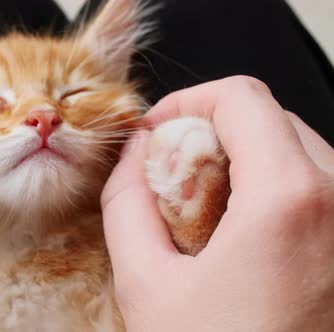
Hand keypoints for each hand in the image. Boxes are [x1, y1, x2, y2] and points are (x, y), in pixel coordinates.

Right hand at [102, 76, 333, 330]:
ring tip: (203, 212)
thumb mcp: (146, 282)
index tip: (159, 132)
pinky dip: (271, 189)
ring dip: (243, 162)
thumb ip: (126, 202)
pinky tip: (239, 235)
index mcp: (289, 199)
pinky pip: (315, 187)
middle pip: (270, 120)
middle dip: (212, 134)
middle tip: (173, 176)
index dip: (187, 102)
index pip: (240, 97)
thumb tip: (134, 156)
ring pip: (296, 150)